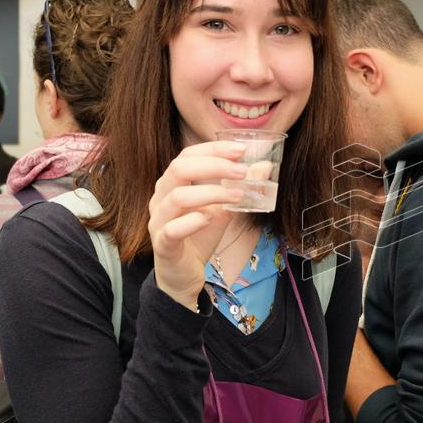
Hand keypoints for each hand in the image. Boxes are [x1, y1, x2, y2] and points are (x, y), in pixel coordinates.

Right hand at [148, 141, 246, 309]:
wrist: (184, 273)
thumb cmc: (199, 236)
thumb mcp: (223, 211)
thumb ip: (238, 191)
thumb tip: (264, 168)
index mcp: (173, 184)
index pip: (187, 156)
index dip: (213, 149)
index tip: (241, 151)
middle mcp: (161, 198)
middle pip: (179, 169)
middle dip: (214, 166)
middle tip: (242, 171)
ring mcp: (158, 221)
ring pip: (177, 197)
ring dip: (211, 192)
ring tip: (237, 195)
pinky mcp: (162, 245)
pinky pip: (171, 229)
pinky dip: (191, 221)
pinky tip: (209, 218)